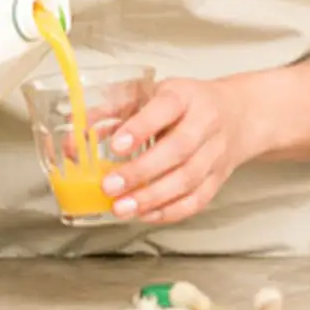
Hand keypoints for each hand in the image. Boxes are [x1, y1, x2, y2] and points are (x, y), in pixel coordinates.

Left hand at [100, 77, 259, 226]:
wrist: (237, 114)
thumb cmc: (184, 104)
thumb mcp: (150, 95)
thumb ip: (110, 113)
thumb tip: (72, 140)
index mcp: (184, 95)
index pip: (166, 107)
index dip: (142, 126)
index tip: (117, 145)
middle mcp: (205, 122)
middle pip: (178, 149)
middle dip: (141, 171)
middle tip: (110, 186)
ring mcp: (215, 153)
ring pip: (188, 179)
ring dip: (152, 197)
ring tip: (121, 207)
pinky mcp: (219, 178)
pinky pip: (197, 199)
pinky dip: (170, 211)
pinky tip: (146, 214)